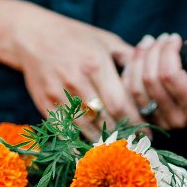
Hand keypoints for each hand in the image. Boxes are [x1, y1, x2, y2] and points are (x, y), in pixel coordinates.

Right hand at [6, 6, 142, 139]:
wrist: (31, 36)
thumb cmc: (74, 37)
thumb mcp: (104, 40)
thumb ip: (129, 58)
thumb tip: (155, 74)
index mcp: (95, 64)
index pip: (120, 102)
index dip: (136, 122)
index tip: (148, 134)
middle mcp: (76, 81)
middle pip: (105, 119)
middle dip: (125, 135)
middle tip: (139, 147)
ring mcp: (58, 95)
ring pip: (86, 129)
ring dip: (105, 143)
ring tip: (121, 150)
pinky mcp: (45, 105)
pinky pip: (66, 132)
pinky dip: (81, 143)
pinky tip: (94, 150)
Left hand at [121, 33, 186, 129]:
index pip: (169, 76)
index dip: (168, 52)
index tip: (175, 37)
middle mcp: (175, 120)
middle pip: (150, 79)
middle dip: (154, 52)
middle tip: (163, 37)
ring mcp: (156, 120)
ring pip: (135, 85)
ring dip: (140, 57)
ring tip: (151, 41)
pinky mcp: (142, 116)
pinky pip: (126, 90)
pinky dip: (131, 67)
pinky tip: (140, 52)